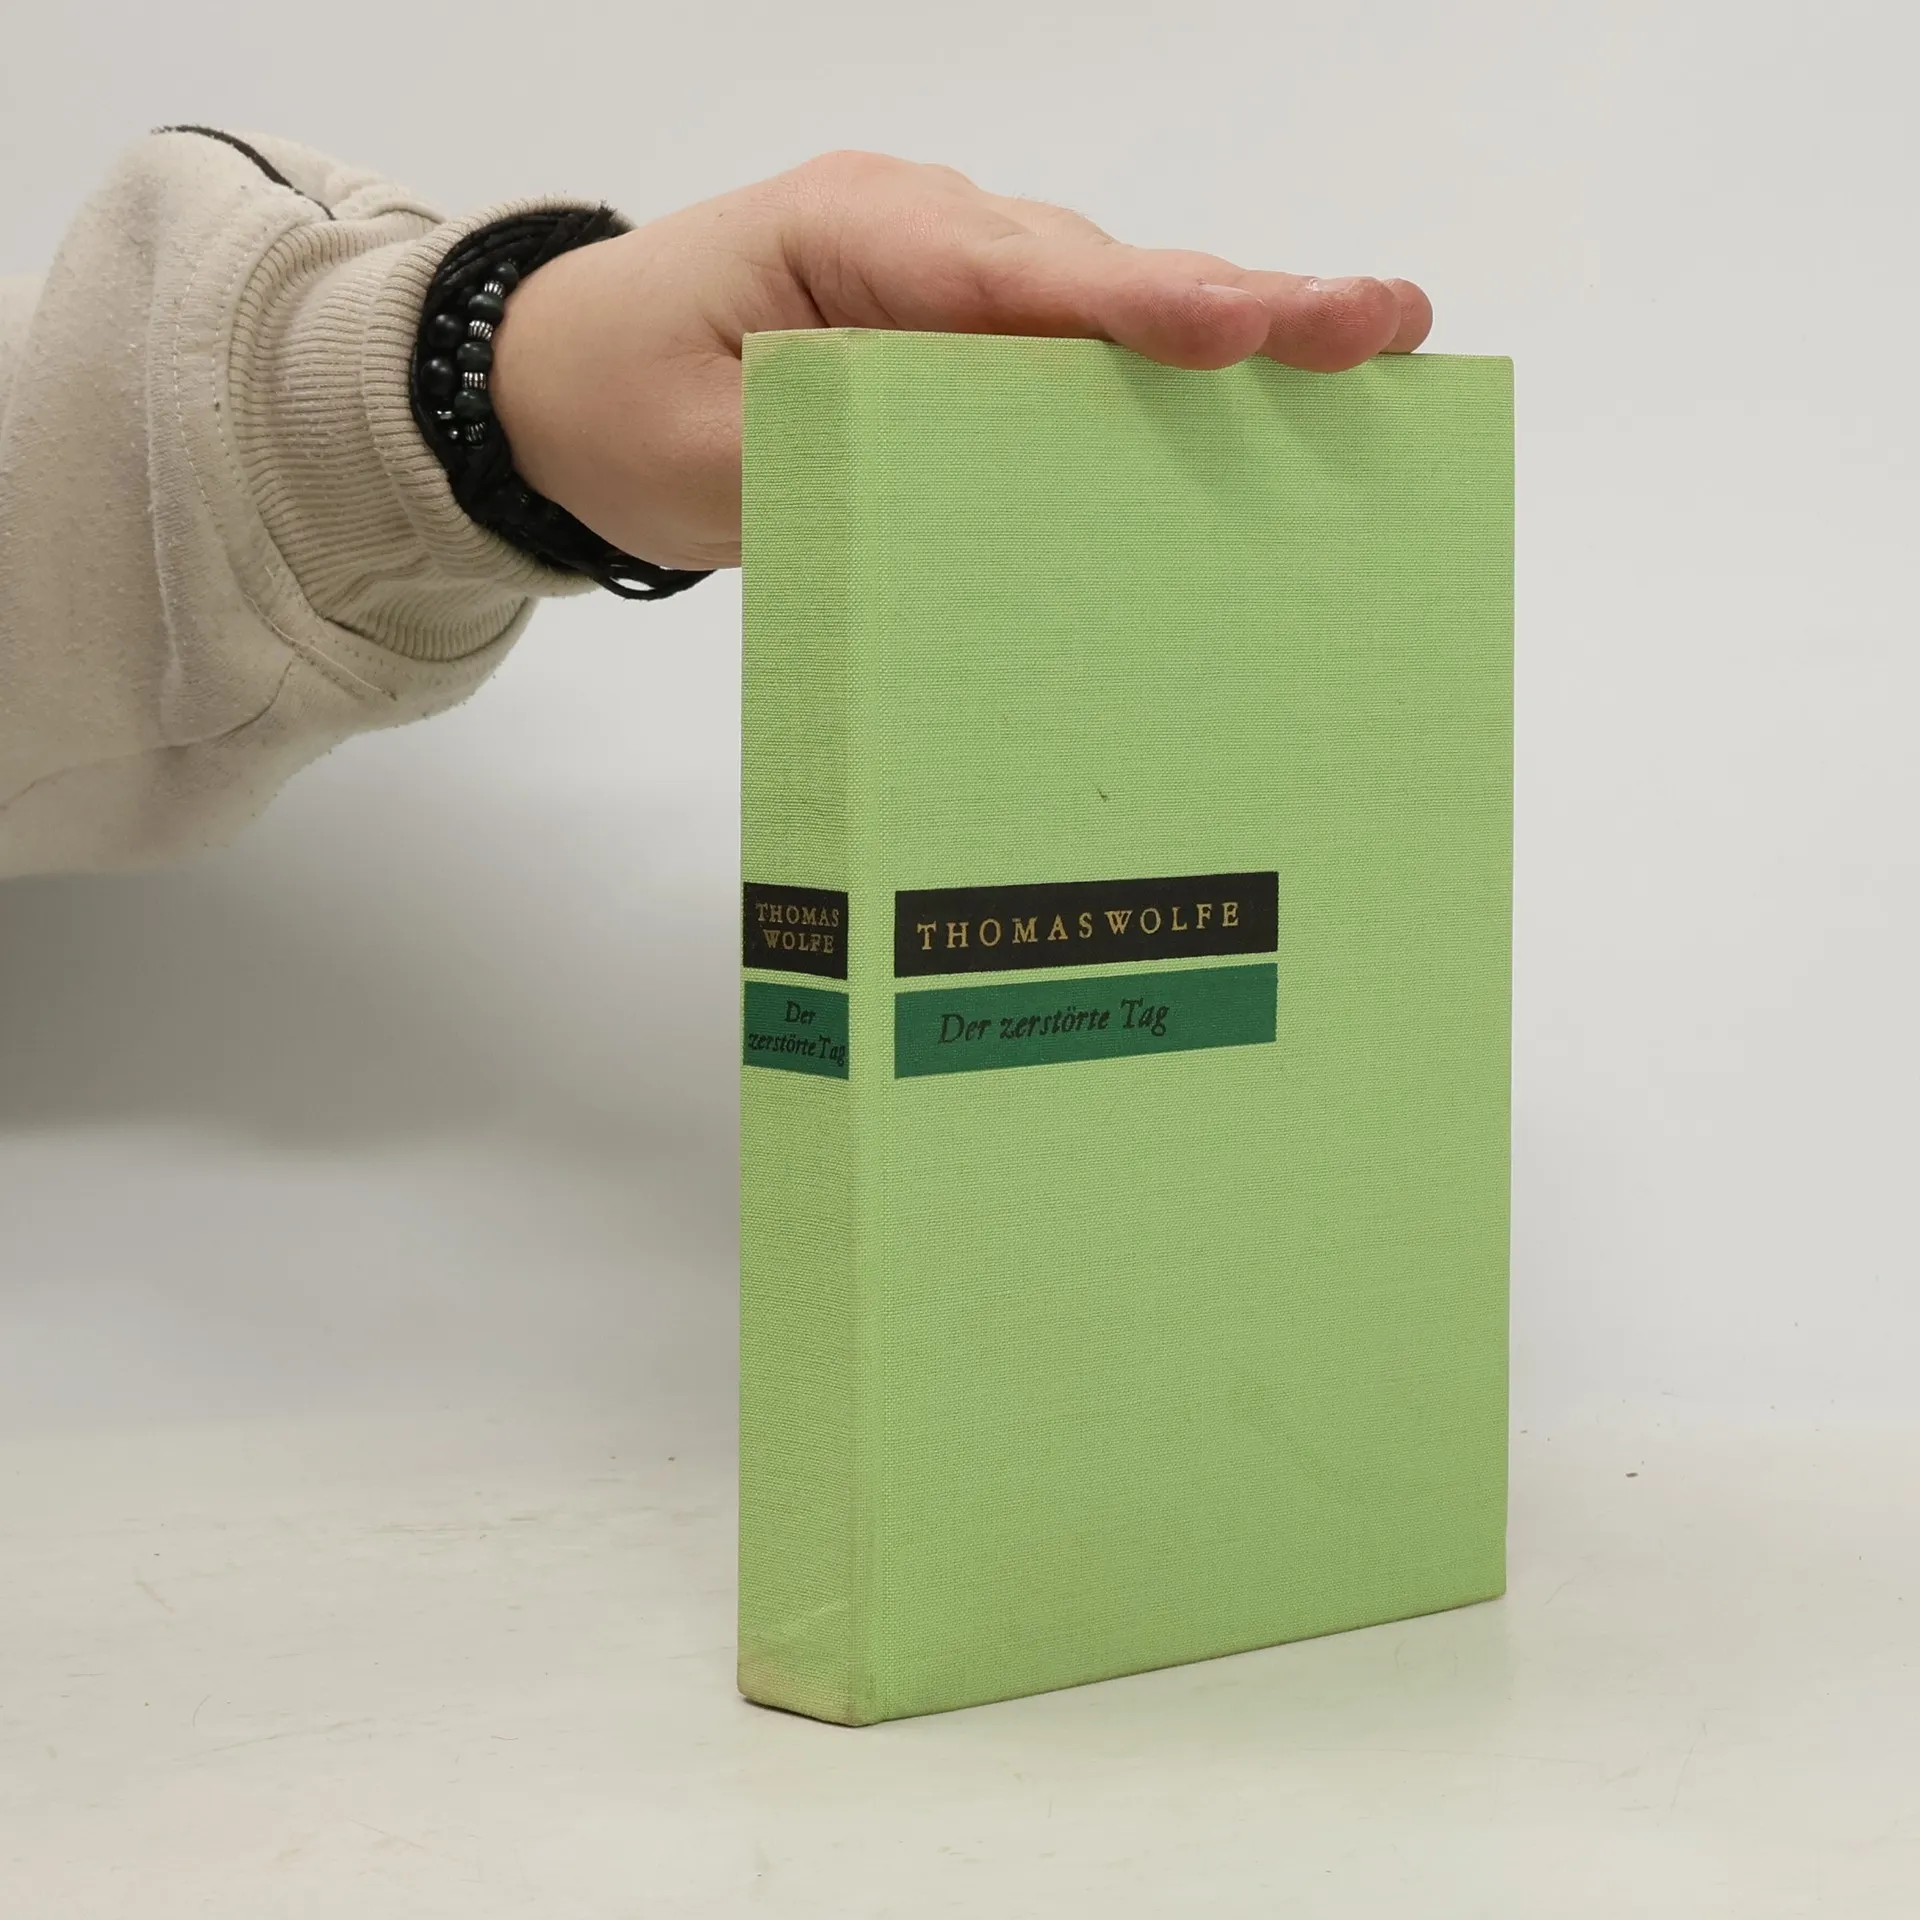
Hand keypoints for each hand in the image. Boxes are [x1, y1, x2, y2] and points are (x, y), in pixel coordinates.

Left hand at [489, 151, 1432, 571]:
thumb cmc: (619, 403)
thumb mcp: (712, 454)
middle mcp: (921, 231)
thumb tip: (986, 500)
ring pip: (1103, 298)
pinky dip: (1166, 362)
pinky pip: (1074, 339)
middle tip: (1376, 319)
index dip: (1136, 307)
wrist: (553, 382)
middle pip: (1096, 271)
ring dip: (1229, 327)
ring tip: (1364, 342)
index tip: (1241, 328)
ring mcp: (947, 271)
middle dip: (1239, 300)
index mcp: (851, 235)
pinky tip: (1267, 377)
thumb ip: (848, 461)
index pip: (1011, 276)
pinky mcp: (957, 325)